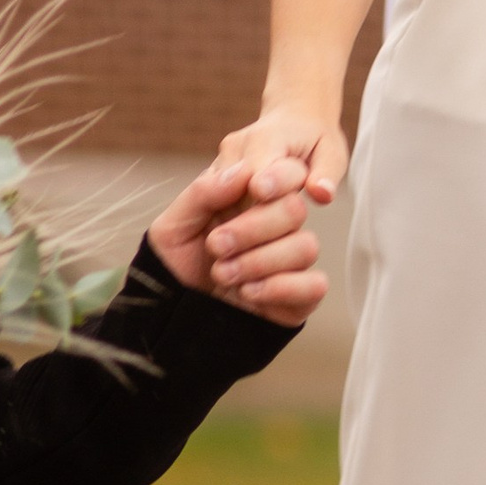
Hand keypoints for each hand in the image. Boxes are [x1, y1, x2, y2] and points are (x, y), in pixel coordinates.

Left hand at [150, 140, 334, 328]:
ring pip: (306, 247)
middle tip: (217, 245)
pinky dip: (280, 287)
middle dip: (254, 228)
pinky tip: (249, 292)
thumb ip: (204, 193)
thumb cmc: (175, 264)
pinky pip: (314, 285)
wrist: (171, 312)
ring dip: (259, 261)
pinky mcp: (298, 297)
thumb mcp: (174, 225)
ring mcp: (289, 262)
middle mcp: (276, 227)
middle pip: (296, 210)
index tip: (256, 188)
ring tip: (224, 273)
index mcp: (251, 200)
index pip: (287, 172)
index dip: (280, 176)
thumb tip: (243, 172)